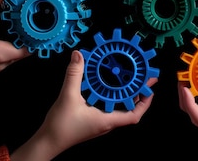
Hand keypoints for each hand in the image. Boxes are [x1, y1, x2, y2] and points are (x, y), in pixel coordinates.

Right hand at [0, 0, 31, 74]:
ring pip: (15, 54)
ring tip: (23, 24)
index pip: (30, 49)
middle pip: (24, 51)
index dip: (38, 37)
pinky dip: (10, 45)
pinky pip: (6, 56)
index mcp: (2, 53)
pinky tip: (9, 32)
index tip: (44, 25)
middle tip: (34, 19)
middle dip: (29, 36)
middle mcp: (2, 63)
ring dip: (19, 40)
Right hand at [10, 50, 156, 159]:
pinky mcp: (93, 120)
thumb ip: (74, 75)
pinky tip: (107, 86)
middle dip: (137, 93)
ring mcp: (100, 122)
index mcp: (107, 120)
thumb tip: (79, 56)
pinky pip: (108, 107)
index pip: (134, 115)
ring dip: (125, 94)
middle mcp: (107, 122)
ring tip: (129, 79)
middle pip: (129, 109)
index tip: (150, 87)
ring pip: (119, 108)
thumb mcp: (68, 97)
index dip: (145, 102)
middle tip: (142, 77)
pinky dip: (112, 96)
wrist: (48, 142)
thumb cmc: (61, 127)